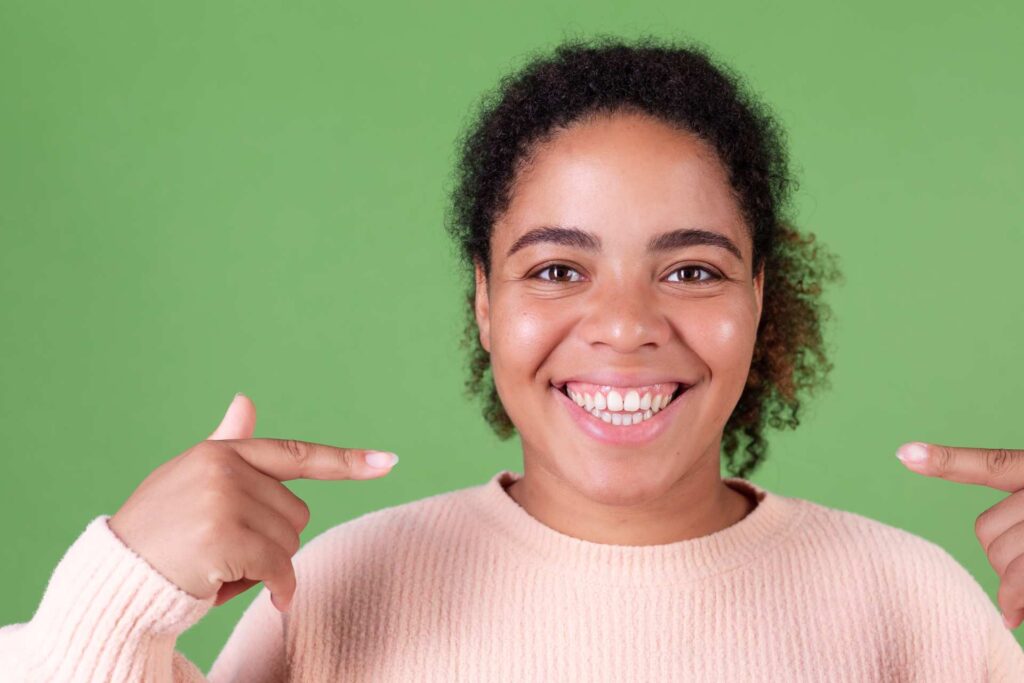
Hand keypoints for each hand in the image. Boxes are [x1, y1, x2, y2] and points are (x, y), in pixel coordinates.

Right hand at [108, 393, 398, 611]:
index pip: (296, 454)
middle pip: (298, 513)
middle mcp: (226, 468)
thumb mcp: (191, 479)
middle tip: (224, 551)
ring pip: (290, 542)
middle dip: (272, 541)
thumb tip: (245, 399)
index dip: (347, 461)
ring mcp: (224, 500)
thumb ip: (227, 445)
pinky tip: (258, 596)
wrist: (114, 578)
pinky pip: (279, 568)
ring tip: (217, 565)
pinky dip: (278, 590)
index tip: (389, 462)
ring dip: (264, 567)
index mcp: (222, 453)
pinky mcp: (223, 537)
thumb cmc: (158, 529)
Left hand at [895, 441, 1023, 628]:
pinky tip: (1014, 616)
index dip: (946, 460)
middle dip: (1003, 558)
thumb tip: (962, 519)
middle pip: (988, 532)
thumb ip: (1014, 514)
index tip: (901, 453)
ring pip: (1003, 558)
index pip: (991, 465)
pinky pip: (1020, 582)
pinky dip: (1016, 601)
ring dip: (1014, 583)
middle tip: (1021, 570)